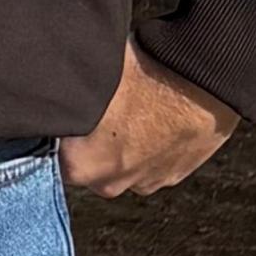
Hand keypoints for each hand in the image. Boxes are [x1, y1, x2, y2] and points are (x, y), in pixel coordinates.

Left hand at [61, 47, 236, 201]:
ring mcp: (144, 183)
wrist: (207, 79)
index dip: (57, 128)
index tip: (66, 109)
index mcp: (79, 164)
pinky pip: (148, 164)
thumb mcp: (91, 75)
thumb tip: (49, 87)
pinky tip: (153, 117)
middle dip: (88, 140)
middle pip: (86, 163)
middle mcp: (110, 183)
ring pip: (120, 165)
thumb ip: (65, 93)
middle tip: (101, 105)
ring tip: (134, 109)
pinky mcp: (172, 176)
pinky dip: (148, 145)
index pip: (48, 152)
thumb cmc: (148, 73)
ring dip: (121, 144)